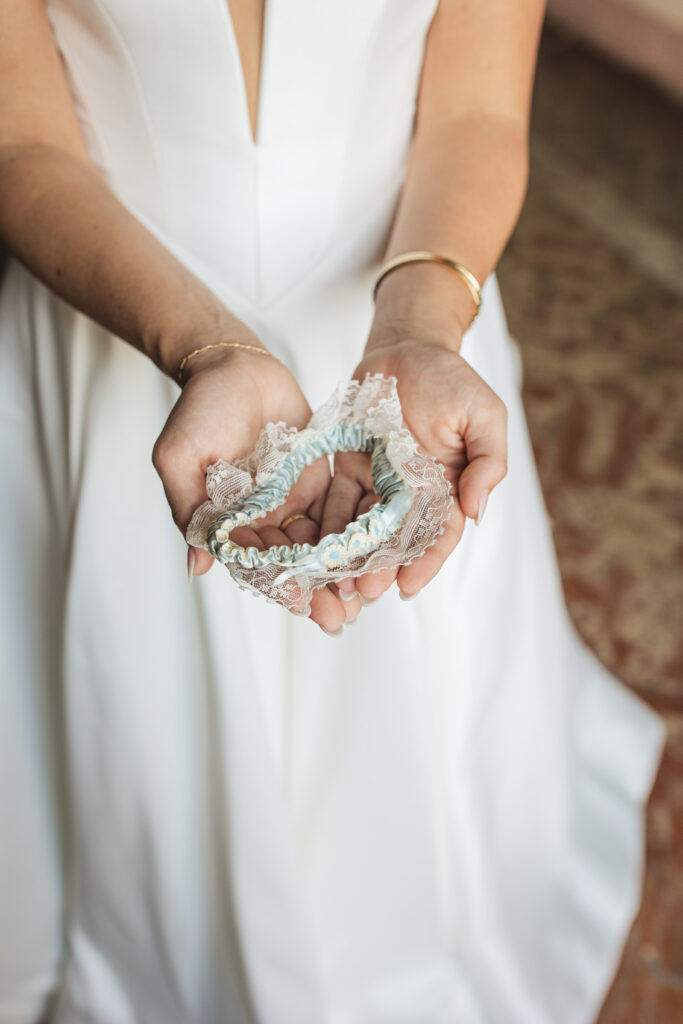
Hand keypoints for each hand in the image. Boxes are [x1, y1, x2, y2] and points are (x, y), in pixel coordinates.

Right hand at [152, 344, 360, 630]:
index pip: (254, 563)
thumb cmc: (199, 409)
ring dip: (338, 572)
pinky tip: (375, 554)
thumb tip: (198, 566)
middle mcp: (262, 518)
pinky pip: (338, 511)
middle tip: (341, 619)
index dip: (278, 585)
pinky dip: (354, 534)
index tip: (301, 605)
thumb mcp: (179, 458)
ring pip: (318, 545)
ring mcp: (291, 499)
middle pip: (291, 563)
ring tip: (363, 598)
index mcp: (230, 522)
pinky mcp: (318, 478)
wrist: (234, 366)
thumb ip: (189, 509)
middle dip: (316, 591)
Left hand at [321, 329, 507, 602]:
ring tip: (336, 582)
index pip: (439, 535)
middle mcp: (412, 495)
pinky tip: (316, 548)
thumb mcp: (485, 415)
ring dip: (351, 557)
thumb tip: (477, 511)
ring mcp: (379, 483)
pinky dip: (328, 525)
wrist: (407, 349)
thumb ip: (487, 462)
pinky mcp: (349, 468)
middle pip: (397, 541)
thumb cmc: (452, 380)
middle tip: (364, 593)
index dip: (425, 562)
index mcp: (448, 488)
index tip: (407, 586)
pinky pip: (337, 501)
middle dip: (381, 568)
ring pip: (365, 529)